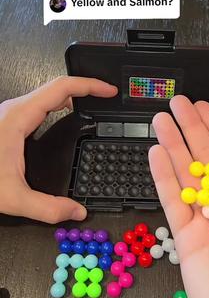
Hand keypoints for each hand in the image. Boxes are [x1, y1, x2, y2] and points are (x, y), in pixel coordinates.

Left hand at [0, 76, 117, 222]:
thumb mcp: (11, 197)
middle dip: (87, 88)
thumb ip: (47, 208)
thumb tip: (77, 211)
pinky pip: (42, 104)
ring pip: (49, 94)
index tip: (109, 91)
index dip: (90, 86)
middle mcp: (16, 109)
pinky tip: (67, 116)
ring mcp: (12, 113)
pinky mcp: (10, 120)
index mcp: (20, 116)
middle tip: (107, 97)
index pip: (62, 88)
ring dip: (74, 95)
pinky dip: (61, 104)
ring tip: (94, 103)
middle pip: (58, 87)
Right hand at [149, 95, 208, 297]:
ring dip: (172, 148)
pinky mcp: (189, 243)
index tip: (202, 107)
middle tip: (176, 106)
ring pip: (186, 176)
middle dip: (191, 130)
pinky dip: (162, 178)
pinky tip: (155, 155)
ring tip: (160, 122)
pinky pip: (173, 203)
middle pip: (208, 158)